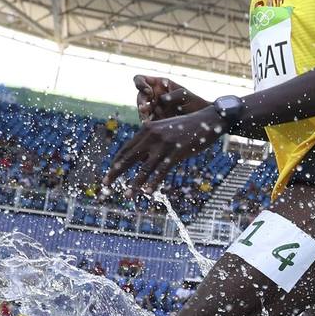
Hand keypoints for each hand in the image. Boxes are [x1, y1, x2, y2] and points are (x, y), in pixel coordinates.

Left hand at [104, 107, 225, 193]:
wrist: (208, 120)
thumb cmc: (186, 126)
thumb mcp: (165, 128)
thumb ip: (151, 140)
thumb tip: (140, 156)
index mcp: (147, 129)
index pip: (126, 148)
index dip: (116, 162)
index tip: (109, 173)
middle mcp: (152, 135)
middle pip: (129, 157)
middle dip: (116, 172)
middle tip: (106, 184)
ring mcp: (164, 144)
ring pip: (144, 167)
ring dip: (135, 183)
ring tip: (127, 195)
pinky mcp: (176, 152)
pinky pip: (162, 171)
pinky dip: (153, 182)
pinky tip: (148, 192)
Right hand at [133, 75, 206, 122]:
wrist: (201, 117)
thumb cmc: (194, 102)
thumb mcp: (185, 95)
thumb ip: (174, 94)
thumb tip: (161, 99)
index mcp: (158, 84)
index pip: (140, 79)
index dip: (140, 84)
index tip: (148, 91)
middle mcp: (153, 95)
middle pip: (140, 96)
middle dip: (141, 102)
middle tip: (144, 109)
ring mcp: (153, 107)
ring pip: (141, 109)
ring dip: (142, 114)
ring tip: (146, 120)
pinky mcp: (155, 119)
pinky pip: (146, 120)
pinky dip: (147, 123)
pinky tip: (150, 126)